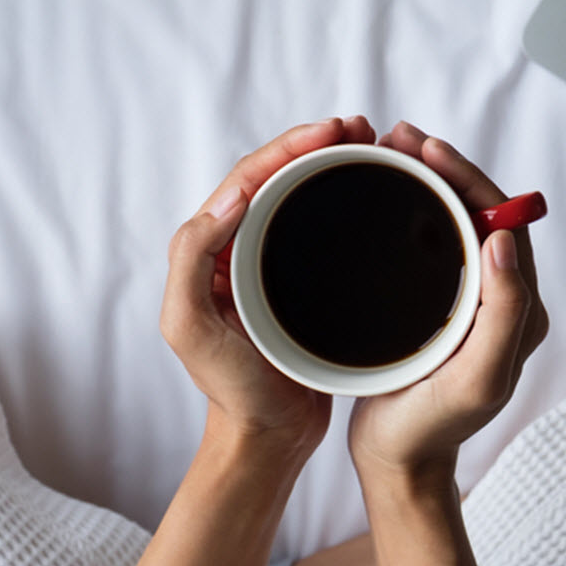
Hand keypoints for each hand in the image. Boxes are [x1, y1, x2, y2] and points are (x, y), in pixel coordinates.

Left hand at [160, 115, 375, 451]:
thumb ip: (192, 259)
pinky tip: (376, 190)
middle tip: (359, 127)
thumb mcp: (190, 327)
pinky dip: (345, 198)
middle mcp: (237, 247)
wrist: (267, 438)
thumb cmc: (229, 390)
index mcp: (208, 249)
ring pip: (301, 195)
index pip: (247, 178)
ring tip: (371, 143)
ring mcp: (272, 263)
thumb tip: (231, 196)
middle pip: (276, 175)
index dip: (287, 147)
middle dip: (314, 143)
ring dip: (333, 163)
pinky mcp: (305, 281)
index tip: (331, 132)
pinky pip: (323, 226)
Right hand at [348, 122, 548, 480]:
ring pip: (453, 219)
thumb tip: (504, 237)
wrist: (398, 462)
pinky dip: (409, 207)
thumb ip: (504, 312)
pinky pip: (431, 240)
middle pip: (478, 210)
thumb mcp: (478, 376)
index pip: (502, 219)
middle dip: (443, 166)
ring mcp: (468, 298)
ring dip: (424, 180)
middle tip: (399, 136)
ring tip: (386, 150)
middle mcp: (500, 295)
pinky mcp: (437, 303)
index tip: (427, 149)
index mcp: (519, 307)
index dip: (468, 176)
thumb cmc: (434, 425)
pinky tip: (379, 192)